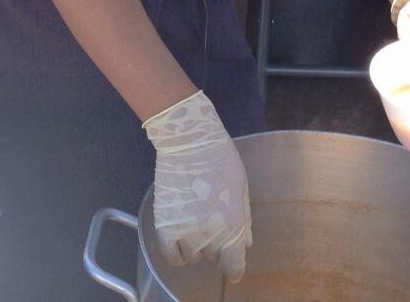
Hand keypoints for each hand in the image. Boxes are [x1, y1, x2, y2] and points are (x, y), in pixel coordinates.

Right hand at [143, 90, 251, 282]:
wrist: (189, 140)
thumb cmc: (221, 159)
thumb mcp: (241, 187)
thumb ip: (244, 219)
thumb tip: (245, 243)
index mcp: (232, 226)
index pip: (233, 266)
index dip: (234, 267)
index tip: (232, 263)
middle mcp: (209, 235)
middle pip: (214, 257)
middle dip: (217, 246)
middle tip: (214, 222)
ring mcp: (185, 231)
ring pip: (193, 257)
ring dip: (197, 246)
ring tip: (196, 224)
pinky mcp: (164, 226)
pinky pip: (171, 255)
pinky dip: (177, 253)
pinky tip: (181, 239)